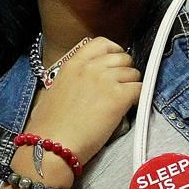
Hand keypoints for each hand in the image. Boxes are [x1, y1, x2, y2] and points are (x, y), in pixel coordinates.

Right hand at [26, 37, 140, 165]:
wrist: (51, 145)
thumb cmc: (48, 126)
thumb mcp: (52, 92)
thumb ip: (70, 80)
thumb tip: (80, 85)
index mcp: (73, 64)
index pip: (102, 43)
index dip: (114, 52)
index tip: (115, 63)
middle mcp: (90, 67)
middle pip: (122, 57)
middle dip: (125, 71)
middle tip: (121, 86)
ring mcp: (105, 81)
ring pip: (134, 73)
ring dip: (132, 86)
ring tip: (124, 101)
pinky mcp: (119, 98)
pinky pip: (141, 89)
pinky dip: (139, 98)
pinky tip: (130, 108)